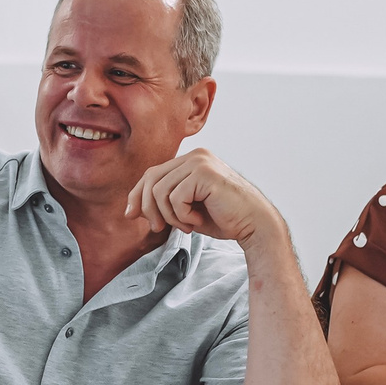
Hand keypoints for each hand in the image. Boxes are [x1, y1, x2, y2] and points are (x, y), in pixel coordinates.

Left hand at [124, 149, 285, 248]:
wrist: (254, 225)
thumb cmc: (224, 218)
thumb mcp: (186, 209)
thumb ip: (163, 203)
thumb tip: (131, 209)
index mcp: (190, 161)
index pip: (152, 174)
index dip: (136, 195)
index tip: (131, 215)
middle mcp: (195, 156)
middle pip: (151, 179)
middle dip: (148, 208)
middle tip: (158, 228)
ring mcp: (200, 162)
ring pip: (160, 190)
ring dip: (169, 216)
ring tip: (187, 225)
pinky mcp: (205, 173)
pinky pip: (175, 198)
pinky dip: (182, 216)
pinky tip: (197, 221)